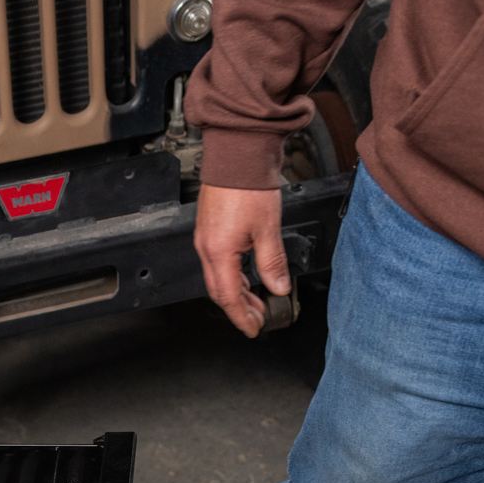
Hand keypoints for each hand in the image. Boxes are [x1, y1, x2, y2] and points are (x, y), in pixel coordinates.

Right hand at [194, 184, 289, 337]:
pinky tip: (245, 275)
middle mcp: (207, 247)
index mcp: (219, 252)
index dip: (241, 316)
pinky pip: (216, 262)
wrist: (237, 155)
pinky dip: (231, 275)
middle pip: (219, 290)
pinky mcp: (209, 228)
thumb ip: (272, 263)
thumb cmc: (248, 185)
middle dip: (238, 308)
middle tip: (257, 318)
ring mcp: (206, 238)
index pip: (228, 297)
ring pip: (217, 277)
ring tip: (255, 299)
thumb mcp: (268, 229)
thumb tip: (277, 287)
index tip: (253, 328)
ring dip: (236, 292)